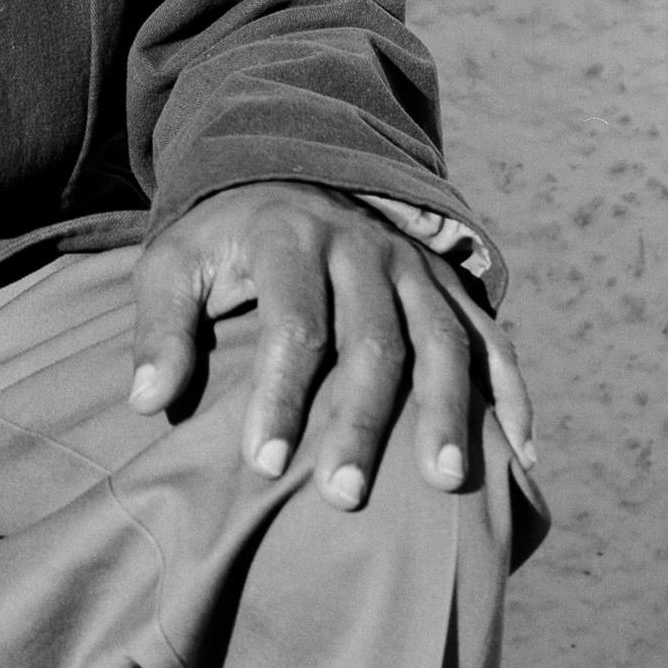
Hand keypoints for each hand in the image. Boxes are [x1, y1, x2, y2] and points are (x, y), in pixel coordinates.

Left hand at [125, 182, 533, 509]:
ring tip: (445, 483)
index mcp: (290, 237)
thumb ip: (160, 326)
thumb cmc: (222, 240)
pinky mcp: (447, 283)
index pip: (294, 324)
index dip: (281, 396)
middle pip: (373, 340)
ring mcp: (413, 265)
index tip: (263, 465)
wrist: (285, 171)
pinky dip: (512, 392)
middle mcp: (361, 246)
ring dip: (449, 412)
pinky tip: (520, 454)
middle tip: (345, 496)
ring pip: (443, 339)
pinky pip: (490, 336)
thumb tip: (147, 400)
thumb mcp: (173, 262)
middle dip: (362, 421)